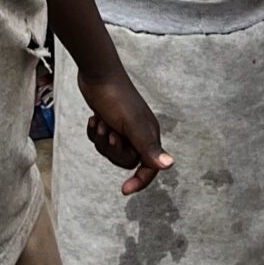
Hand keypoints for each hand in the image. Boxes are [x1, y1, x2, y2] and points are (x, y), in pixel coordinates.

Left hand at [74, 66, 170, 195]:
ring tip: (101, 122)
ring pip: (112, 152)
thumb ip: (149, 148)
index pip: (149, 168)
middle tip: (110, 132)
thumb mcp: (132, 126)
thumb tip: (170, 165)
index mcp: (149, 135)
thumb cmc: (116, 97)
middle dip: (113, 150)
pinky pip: (102, 141)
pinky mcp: (109, 122)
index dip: (140, 181)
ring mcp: (123, 128)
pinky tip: (94, 119)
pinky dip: (95, 133)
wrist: (97, 74)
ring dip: (102, 140)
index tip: (124, 190)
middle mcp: (139, 133)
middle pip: (126, 161)